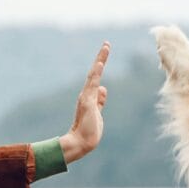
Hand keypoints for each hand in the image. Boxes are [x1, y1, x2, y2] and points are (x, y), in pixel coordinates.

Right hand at [60, 42, 109, 163]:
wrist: (81, 143)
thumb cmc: (90, 131)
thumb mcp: (97, 113)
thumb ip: (100, 101)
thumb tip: (103, 88)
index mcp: (90, 97)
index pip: (96, 78)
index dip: (100, 66)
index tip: (104, 54)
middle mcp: (87, 94)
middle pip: (95, 72)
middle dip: (101, 58)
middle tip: (107, 44)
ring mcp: (86, 97)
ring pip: (94, 75)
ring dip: (100, 60)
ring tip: (106, 47)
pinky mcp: (87, 101)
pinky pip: (92, 84)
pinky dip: (95, 73)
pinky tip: (100, 63)